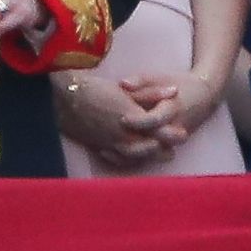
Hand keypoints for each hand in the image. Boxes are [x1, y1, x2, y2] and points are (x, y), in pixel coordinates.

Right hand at [56, 72, 170, 165]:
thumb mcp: (127, 89)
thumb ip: (152, 92)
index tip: (182, 133)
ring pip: (135, 156)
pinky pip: (117, 159)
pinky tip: (135, 159)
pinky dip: (128, 160)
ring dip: (148, 157)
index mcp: (132, 119)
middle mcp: (122, 135)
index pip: (158, 131)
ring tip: (159, 155)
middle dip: (163, 150)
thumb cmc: (98, 89)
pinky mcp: (99, 146)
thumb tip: (175, 91)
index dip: (172, 134)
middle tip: (173, 151)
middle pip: (149, 148)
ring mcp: (110, 143)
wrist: (67, 98)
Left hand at [112, 71, 227, 153]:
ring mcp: (174, 139)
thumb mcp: (160, 78)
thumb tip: (122, 84)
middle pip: (156, 142)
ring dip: (136, 154)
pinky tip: (119, 153)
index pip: (156, 120)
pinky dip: (138, 157)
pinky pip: (155, 156)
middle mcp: (175, 127)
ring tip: (114, 148)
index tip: (122, 119)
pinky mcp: (170, 145)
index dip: (138, 121)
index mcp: (173, 108)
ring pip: (155, 154)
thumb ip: (140, 81)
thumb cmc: (178, 84)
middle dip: (136, 143)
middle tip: (116, 139)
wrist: (204, 96)